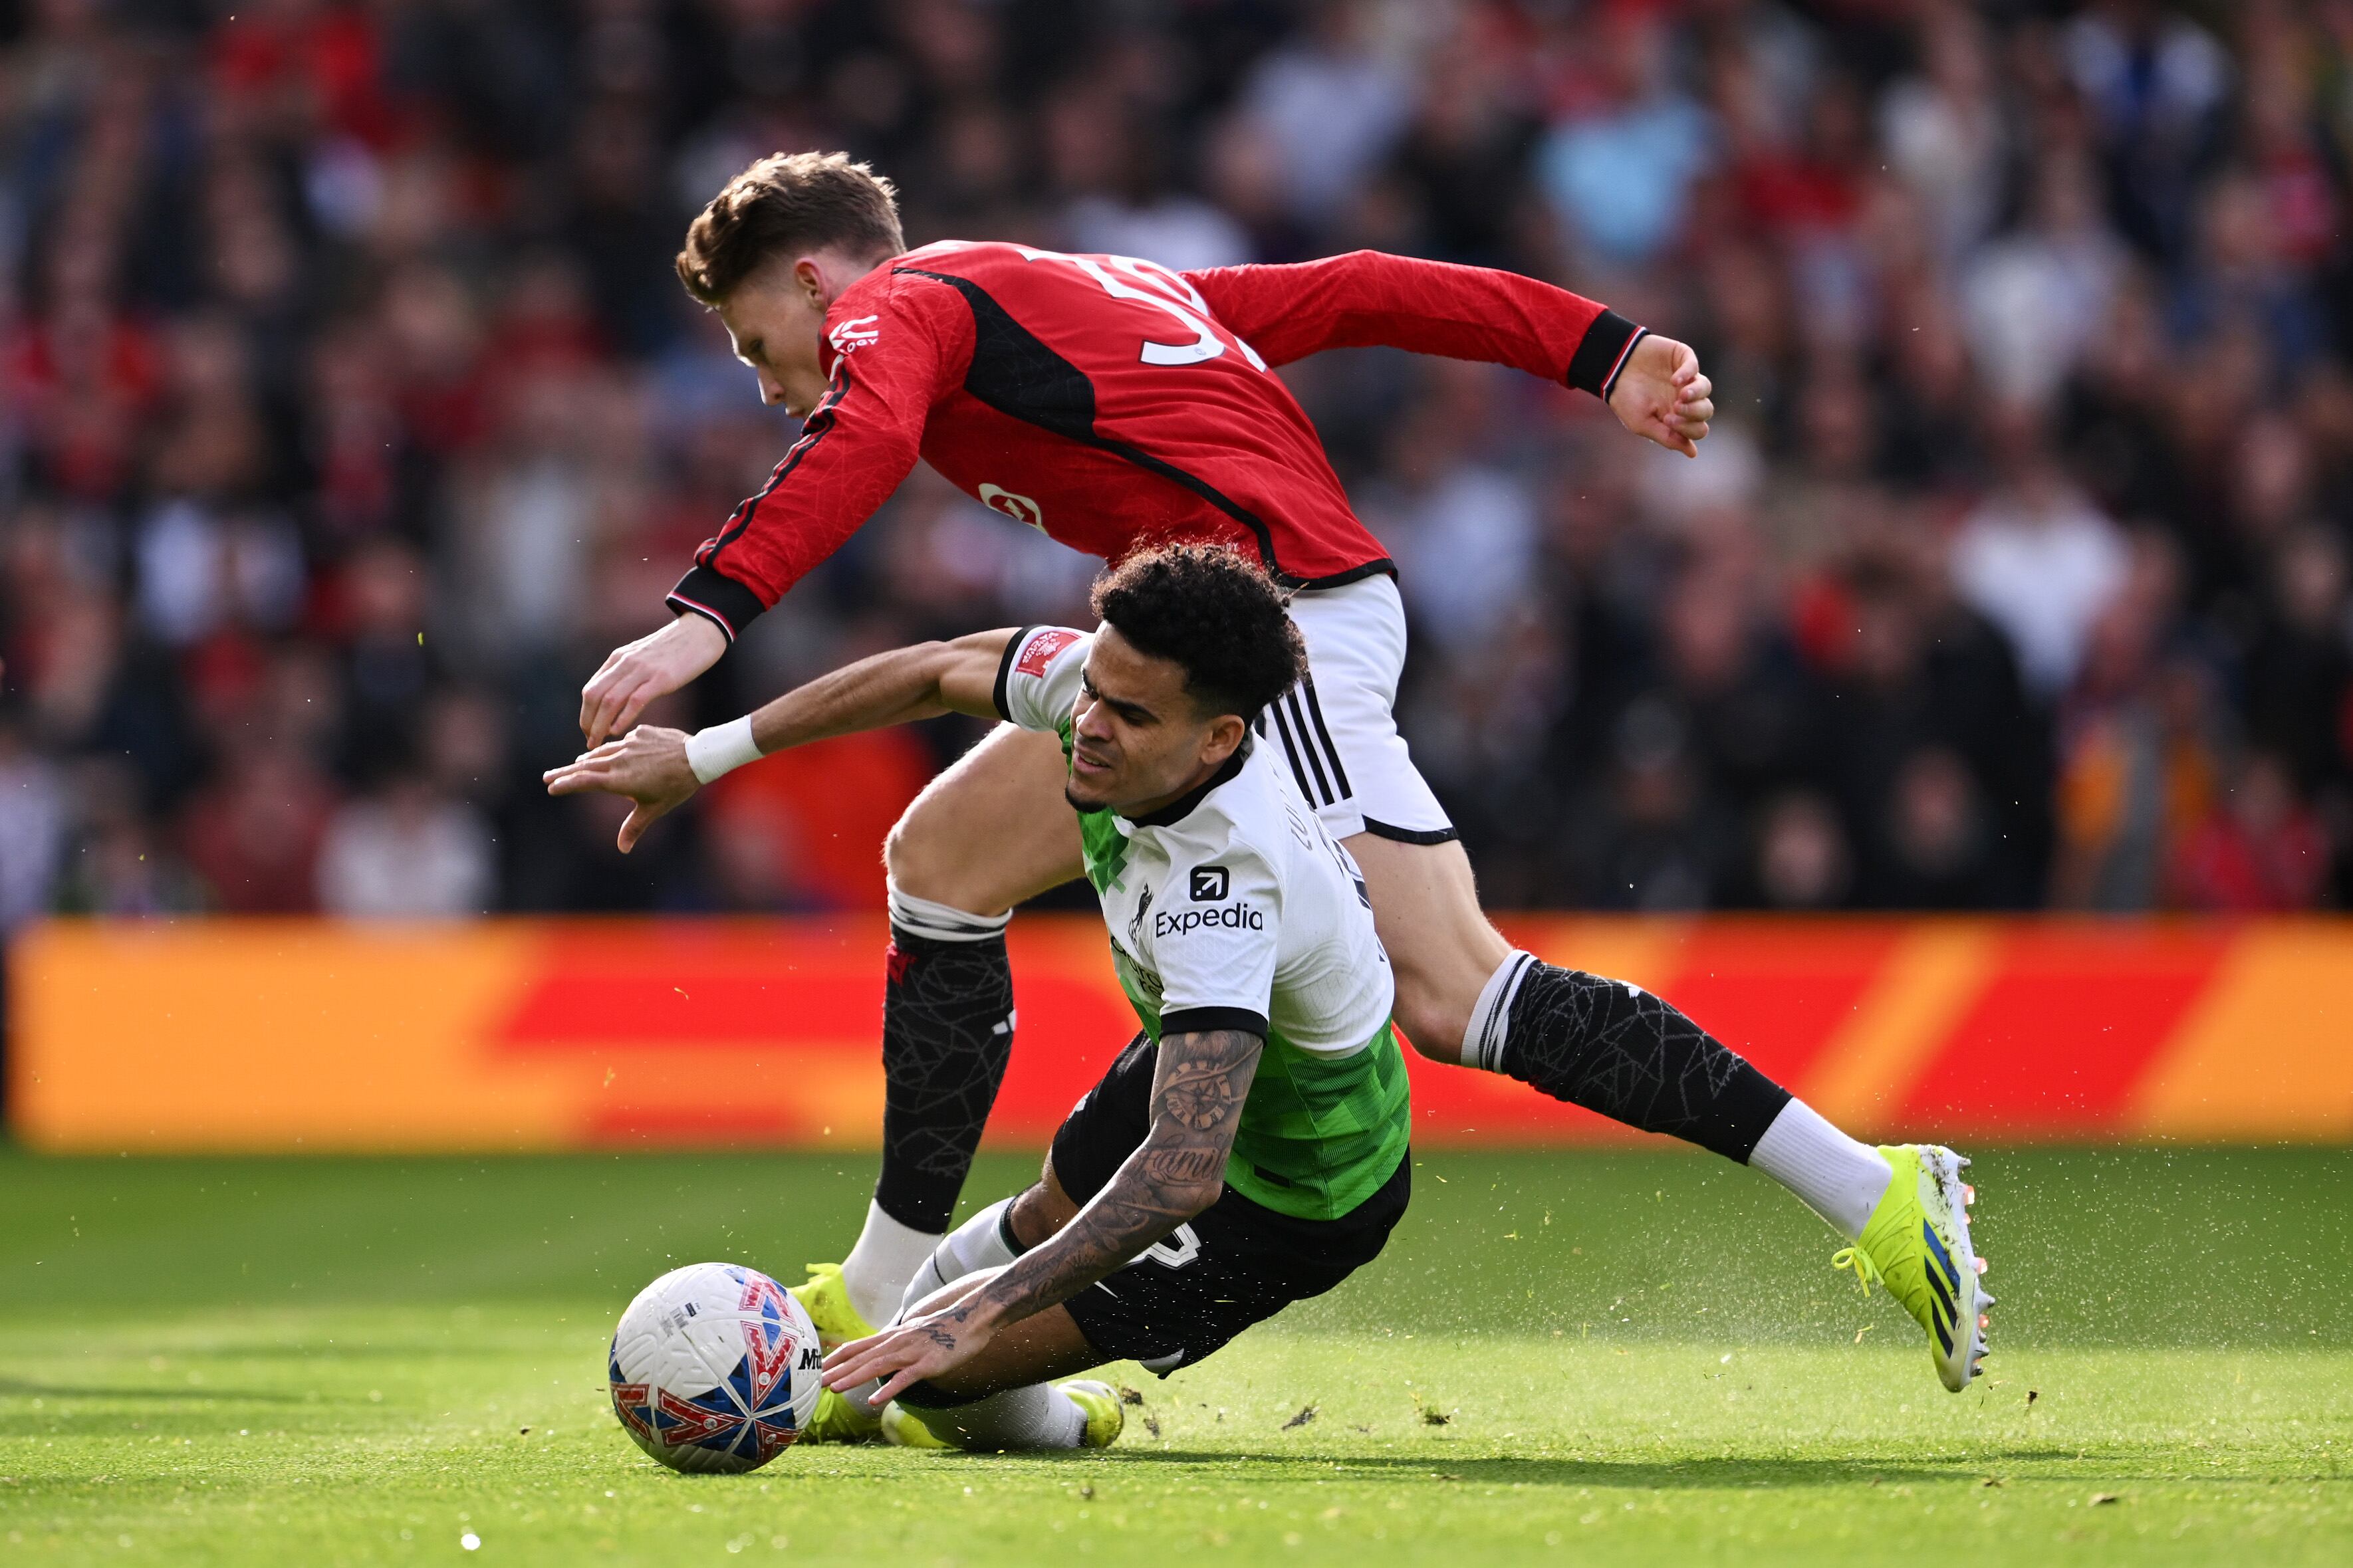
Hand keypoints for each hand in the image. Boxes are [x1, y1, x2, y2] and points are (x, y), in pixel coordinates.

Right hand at [541, 726, 699, 851]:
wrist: (698, 756)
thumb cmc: (676, 787)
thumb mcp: (654, 809)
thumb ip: (634, 827)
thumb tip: (623, 849)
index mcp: (620, 779)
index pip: (585, 781)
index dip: (566, 784)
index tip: (551, 788)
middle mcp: (620, 759)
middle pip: (585, 766)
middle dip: (564, 772)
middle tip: (546, 777)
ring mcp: (629, 744)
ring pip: (602, 753)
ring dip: (586, 760)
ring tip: (574, 764)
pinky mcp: (640, 733)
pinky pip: (621, 742)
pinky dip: (611, 750)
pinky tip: (609, 753)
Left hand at [579, 613, 727, 746]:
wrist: (700, 631)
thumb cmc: (674, 648)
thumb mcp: (642, 656)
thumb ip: (627, 672)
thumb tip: (616, 695)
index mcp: (618, 659)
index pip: (591, 689)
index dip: (586, 714)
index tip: (589, 730)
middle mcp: (625, 663)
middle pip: (594, 696)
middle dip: (587, 722)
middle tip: (590, 741)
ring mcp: (643, 670)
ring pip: (610, 700)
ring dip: (600, 725)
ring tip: (599, 742)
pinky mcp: (662, 678)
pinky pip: (635, 700)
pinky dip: (622, 718)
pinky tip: (617, 731)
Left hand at [822, 1303, 999, 1407]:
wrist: (972, 1319)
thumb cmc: (944, 1329)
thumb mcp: (913, 1334)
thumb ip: (895, 1345)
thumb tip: (879, 1357)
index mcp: (891, 1337)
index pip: (855, 1346)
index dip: (835, 1359)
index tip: (816, 1370)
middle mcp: (896, 1342)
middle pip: (860, 1357)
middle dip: (836, 1370)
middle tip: (814, 1382)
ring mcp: (911, 1352)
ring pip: (876, 1365)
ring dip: (853, 1377)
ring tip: (834, 1389)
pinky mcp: (927, 1363)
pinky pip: (904, 1378)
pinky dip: (888, 1389)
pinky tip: (874, 1400)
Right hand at [1605, 334, 1713, 457]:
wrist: (1612, 370)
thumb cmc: (1625, 400)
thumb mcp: (1642, 424)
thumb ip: (1667, 437)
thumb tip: (1693, 453)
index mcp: (1677, 417)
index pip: (1698, 428)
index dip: (1688, 428)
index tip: (1667, 421)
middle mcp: (1684, 399)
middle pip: (1706, 410)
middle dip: (1694, 412)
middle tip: (1675, 409)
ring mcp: (1685, 378)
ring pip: (1705, 388)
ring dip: (1696, 394)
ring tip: (1681, 395)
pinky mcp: (1681, 358)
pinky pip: (1694, 365)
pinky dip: (1688, 373)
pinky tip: (1674, 379)